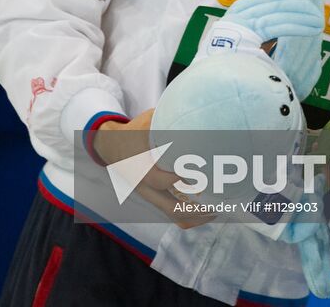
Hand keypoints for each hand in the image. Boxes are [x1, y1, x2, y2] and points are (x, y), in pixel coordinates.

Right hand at [93, 109, 212, 228]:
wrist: (112, 146)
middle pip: (170, 208)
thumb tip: (193, 113)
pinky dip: (189, 215)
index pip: (159, 180)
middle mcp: (145, 186)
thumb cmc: (133, 132)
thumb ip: (166, 120)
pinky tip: (206, 208)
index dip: (179, 178)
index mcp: (140, 167)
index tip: (199, 174)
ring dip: (195, 216)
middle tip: (217, 203)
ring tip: (216, 210)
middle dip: (196, 209)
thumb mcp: (146, 122)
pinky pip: (172, 213)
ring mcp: (150, 195)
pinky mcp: (155, 197)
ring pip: (173, 215)